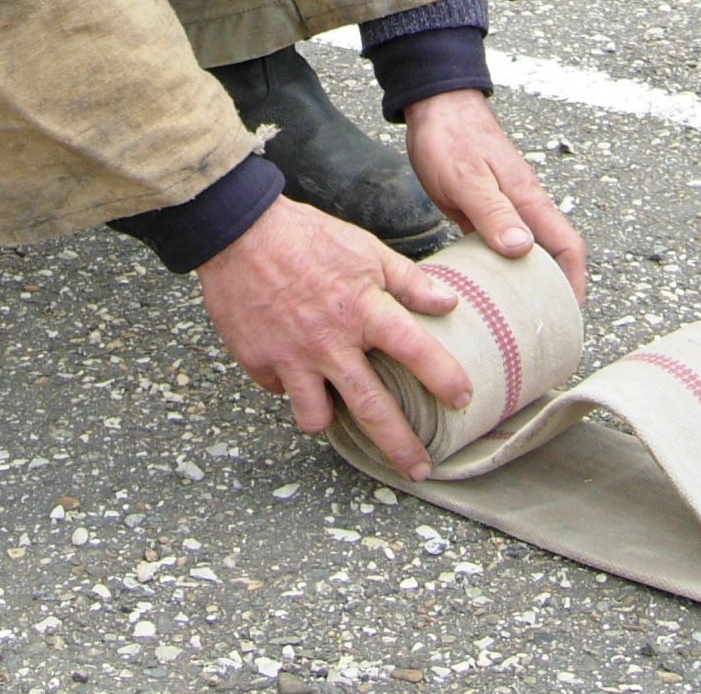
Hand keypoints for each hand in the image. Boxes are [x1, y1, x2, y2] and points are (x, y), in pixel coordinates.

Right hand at [196, 194, 470, 479]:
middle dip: (400, 446)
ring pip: (316, 417)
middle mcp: (329, 342)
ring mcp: (291, 356)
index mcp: (361, 309)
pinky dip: (290, 385)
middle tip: (419, 469)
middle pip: (371, 410)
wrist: (238, 231)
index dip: (443, 378)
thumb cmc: (305, 236)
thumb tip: (449, 301)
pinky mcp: (258, 361)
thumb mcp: (364, 248)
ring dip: (331, 420)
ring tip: (339, 415)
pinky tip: (295, 367)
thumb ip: (407, 280)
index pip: (414, 351)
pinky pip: (280, 390)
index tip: (462, 398)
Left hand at [403, 90, 586, 301]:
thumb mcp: (468, 178)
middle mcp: (522, 207)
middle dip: (553, 291)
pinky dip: (497, 268)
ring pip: (523, 253)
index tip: (570, 316)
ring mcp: (503, 209)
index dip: (574, 283)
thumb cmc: (451, 136)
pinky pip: (497, 245)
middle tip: (540, 328)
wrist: (434, 105)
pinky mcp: (482, 209)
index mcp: (527, 200)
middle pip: (550, 256)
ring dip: (524, 282)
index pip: (567, 247)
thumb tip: (523, 250)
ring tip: (513, 319)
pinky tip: (482, 288)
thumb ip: (494, 212)